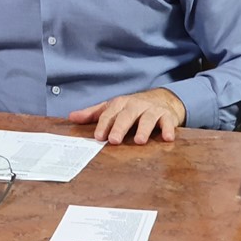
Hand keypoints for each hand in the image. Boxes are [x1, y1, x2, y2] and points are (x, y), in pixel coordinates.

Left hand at [68, 88, 185, 144]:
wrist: (161, 99)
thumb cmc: (132, 107)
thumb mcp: (112, 108)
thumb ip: (93, 114)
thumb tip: (71, 117)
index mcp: (120, 104)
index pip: (109, 114)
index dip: (103, 125)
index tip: (98, 136)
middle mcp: (135, 105)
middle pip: (126, 116)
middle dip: (119, 127)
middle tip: (114, 140)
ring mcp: (152, 110)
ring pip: (147, 118)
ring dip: (143, 129)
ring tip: (139, 141)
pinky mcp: (167, 116)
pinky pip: (168, 122)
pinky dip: (168, 129)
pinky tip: (168, 138)